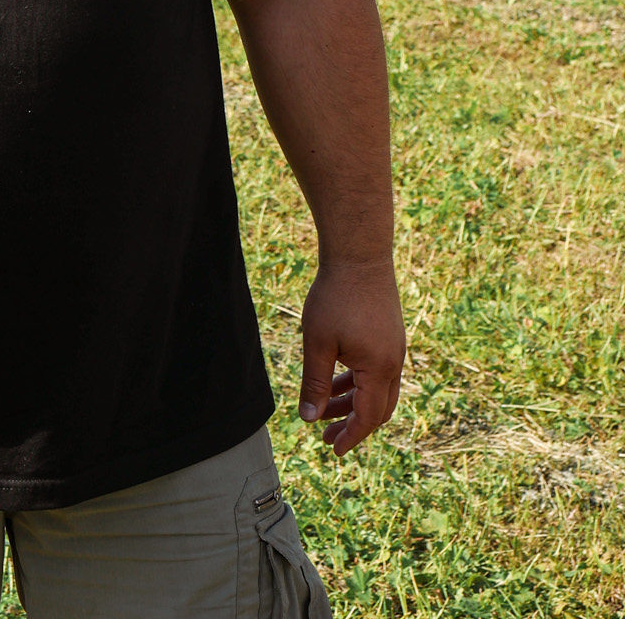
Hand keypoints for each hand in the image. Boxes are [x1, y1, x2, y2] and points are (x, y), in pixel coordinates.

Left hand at [298, 259, 404, 456]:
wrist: (359, 254)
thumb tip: (309, 419)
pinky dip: (358, 382)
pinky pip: (377, 371)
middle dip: (352, 424)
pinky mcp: (390, 335)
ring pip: (377, 390)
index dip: (350, 437)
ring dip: (353, 402)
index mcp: (379, 369)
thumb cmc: (335, 296)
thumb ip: (315, 383)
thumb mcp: (318, 343)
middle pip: (378, 409)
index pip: (368, 418)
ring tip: (325, 409)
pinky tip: (337, 379)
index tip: (332, 451)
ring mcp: (395, 348)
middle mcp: (394, 362)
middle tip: (325, 434)